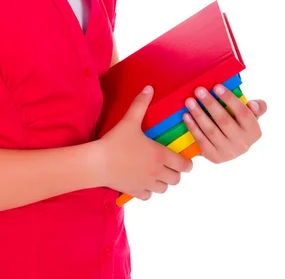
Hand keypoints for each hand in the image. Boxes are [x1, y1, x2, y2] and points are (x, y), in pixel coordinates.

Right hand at [97, 86, 192, 200]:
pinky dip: (148, 190)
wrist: (97, 163)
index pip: (185, 165)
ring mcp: (146, 184)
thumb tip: (149, 88)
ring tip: (155, 171)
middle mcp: (157, 172)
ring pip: (164, 189)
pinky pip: (148, 195)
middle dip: (175, 172)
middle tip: (168, 163)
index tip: (181, 158)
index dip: (186, 162)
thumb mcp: (129, 120)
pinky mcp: (134, 191)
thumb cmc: (115, 141)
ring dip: (163, 181)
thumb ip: (140, 104)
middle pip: (177, 179)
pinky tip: (142, 180)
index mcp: (160, 156)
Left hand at [182, 85, 266, 163]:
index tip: (217, 86)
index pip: (243, 113)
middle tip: (199, 90)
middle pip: (224, 121)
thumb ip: (256, 108)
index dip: (230, 99)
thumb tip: (254, 105)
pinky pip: (202, 141)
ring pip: (211, 131)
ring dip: (198, 114)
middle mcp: (243, 144)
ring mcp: (229, 153)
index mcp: (254, 131)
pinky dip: (193, 127)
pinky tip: (186, 116)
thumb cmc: (238, 124)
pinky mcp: (215, 158)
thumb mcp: (250, 116)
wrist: (229, 146)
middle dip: (210, 104)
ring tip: (189, 101)